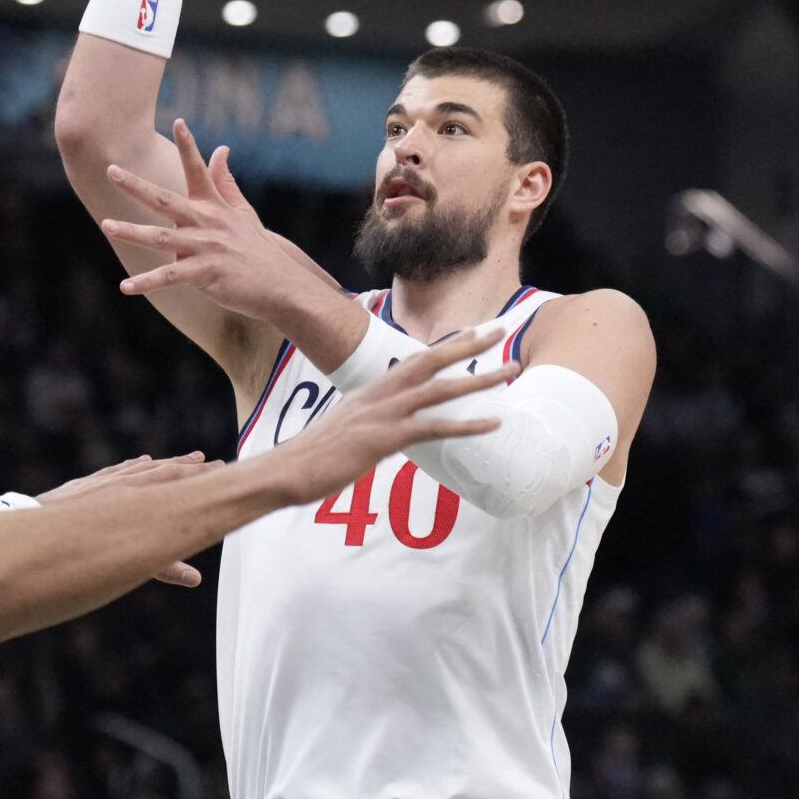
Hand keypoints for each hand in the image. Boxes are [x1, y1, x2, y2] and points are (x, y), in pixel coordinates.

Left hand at [38, 452, 218, 586]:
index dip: (202, 478)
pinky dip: (134, 465)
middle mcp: (125, 483)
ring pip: (145, 469)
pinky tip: (143, 460)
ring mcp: (107, 481)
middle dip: (191, 468)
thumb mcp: (130, 560)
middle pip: (166, 472)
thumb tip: (196, 579)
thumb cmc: (83, 548)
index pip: (178, 482)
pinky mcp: (89, 483)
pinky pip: (119, 470)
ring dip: (169, 463)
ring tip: (191, 458)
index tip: (223, 471)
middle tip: (216, 462)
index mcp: (139, 497)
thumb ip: (166, 568)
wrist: (38, 523)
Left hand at [104, 120, 337, 333]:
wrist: (281, 286)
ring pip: (162, 238)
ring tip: (106, 225)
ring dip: (132, 232)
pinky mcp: (206, 274)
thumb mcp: (243, 213)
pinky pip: (170, 278)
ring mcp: (207, 248)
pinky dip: (147, 283)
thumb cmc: (258, 250)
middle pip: (166, 200)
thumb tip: (221, 149)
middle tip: (111, 170)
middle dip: (136, 185)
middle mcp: (208, 223)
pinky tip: (125, 286)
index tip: (179, 121)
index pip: (199, 170)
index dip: (190, 146)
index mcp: (215, 207)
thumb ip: (227, 181)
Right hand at [263, 327, 513, 505]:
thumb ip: (369, 422)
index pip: (414, 359)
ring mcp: (384, 413)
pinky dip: (468, 424)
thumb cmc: (313, 456)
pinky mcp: (386, 438)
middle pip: (432, 359)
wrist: (287, 469)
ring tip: (511, 372)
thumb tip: (386, 428)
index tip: (472, 332)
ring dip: (479, 379)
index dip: (445, 345)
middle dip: (469, 344)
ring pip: (441, 389)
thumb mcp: (345, 428)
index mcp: (371, 389)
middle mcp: (380, 393)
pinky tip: (493, 423)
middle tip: (501, 329)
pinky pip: (435, 427)